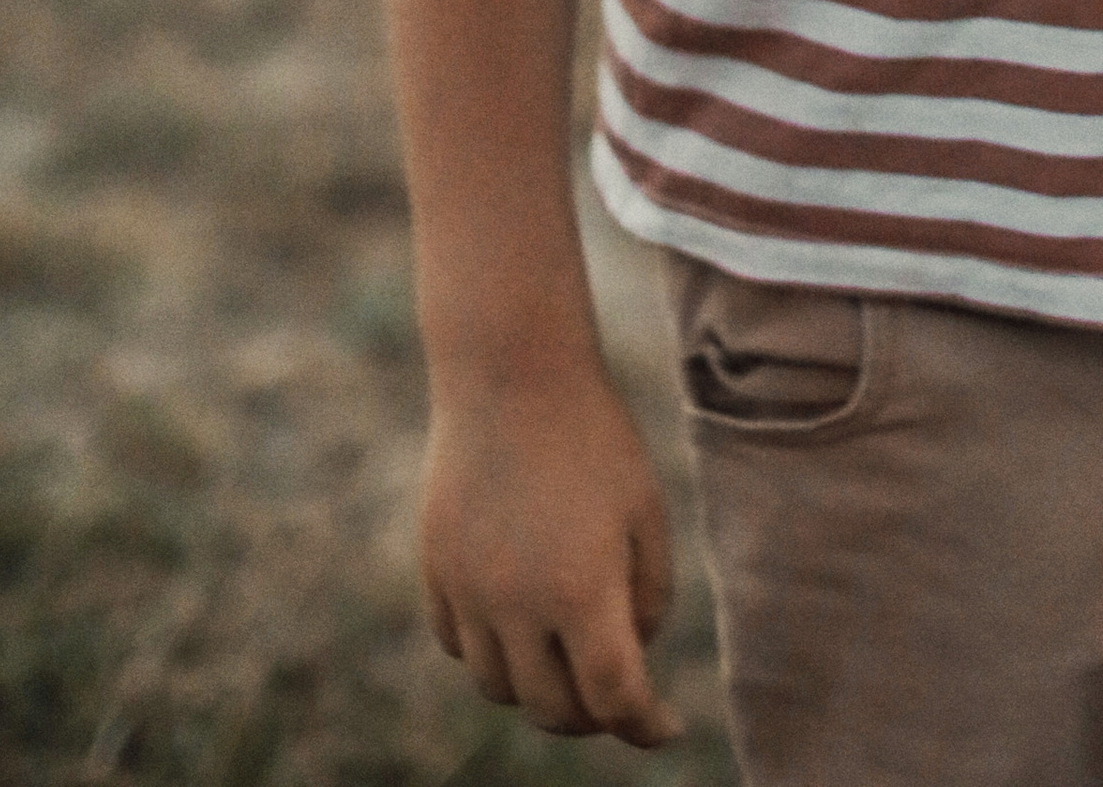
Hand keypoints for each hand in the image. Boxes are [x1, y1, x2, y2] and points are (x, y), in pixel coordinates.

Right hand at [419, 366, 678, 747]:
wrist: (510, 372)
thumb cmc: (594, 436)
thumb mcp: (645, 510)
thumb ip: (649, 595)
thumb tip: (633, 656)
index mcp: (582, 592)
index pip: (614, 699)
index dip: (645, 725)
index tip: (666, 728)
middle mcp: (517, 607)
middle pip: (553, 709)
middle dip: (593, 715)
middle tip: (619, 698)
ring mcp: (468, 592)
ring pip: (499, 688)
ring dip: (538, 690)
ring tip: (569, 660)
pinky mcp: (435, 571)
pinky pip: (460, 645)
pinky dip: (493, 653)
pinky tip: (520, 624)